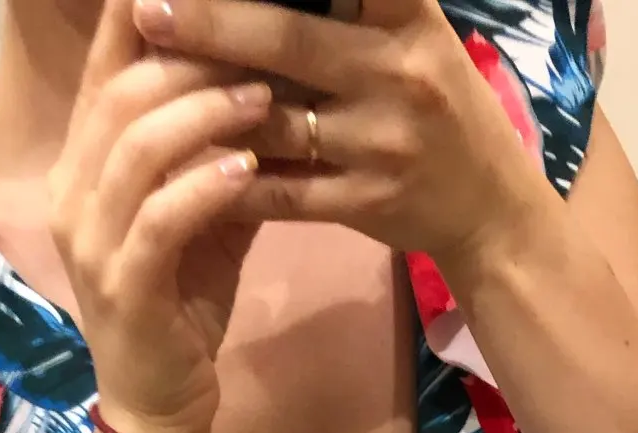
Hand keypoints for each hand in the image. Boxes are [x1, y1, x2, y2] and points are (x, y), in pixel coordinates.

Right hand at [49, 0, 274, 432]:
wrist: (159, 404)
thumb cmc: (183, 306)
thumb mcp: (207, 219)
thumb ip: (224, 155)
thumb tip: (273, 86)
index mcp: (83, 165)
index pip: (104, 70)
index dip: (143, 19)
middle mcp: (72, 191)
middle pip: (121, 94)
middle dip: (191, 59)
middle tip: (259, 43)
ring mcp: (90, 239)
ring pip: (136, 147)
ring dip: (205, 114)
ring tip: (265, 97)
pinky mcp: (123, 285)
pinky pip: (161, 217)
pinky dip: (207, 186)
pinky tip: (251, 168)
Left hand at [132, 0, 552, 266]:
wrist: (490, 207)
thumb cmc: (438, 103)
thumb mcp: (413, 33)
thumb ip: (348, 5)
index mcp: (408, 17)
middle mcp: (398, 73)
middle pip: (285, 40)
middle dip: (210, 23)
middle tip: (147, 10)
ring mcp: (381, 144)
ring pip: (272, 121)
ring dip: (205, 107)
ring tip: (148, 89)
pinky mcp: (365, 203)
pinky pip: (280, 191)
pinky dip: (228, 178)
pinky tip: (181, 166)